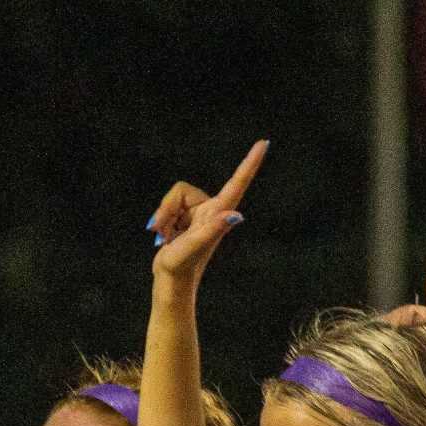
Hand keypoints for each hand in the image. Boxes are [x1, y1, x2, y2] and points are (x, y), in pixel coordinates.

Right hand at [145, 141, 267, 287]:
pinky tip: (164, 238)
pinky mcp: (184, 219)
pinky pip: (167, 207)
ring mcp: (197, 215)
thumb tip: (236, 216)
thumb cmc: (182, 266)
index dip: (249, 163)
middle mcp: (211, 211)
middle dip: (166, 208)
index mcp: (219, 213)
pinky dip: (161, 222)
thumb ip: (212, 228)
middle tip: (162, 233)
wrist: (170, 281)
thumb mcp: (195, 246)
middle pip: (181, 190)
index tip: (265, 143)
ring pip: (172, 198)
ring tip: (164, 238)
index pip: (237, 182)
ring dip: (163, 218)